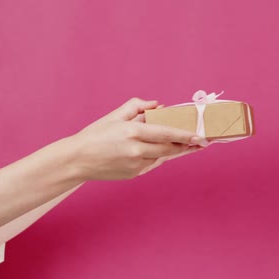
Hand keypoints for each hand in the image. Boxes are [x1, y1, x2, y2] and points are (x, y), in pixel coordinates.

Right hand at [69, 98, 205, 179]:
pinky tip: (165, 151)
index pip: (166, 133)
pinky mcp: (134, 174)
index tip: (199, 137)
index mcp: (133, 132)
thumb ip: (137, 107)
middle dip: (186, 145)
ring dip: (174, 151)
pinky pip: (152, 163)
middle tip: (201, 141)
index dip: (185, 136)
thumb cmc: (96, 135)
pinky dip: (158, 156)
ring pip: (162, 157)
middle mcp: (136, 150)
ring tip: (190, 146)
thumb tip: (158, 105)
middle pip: (169, 148)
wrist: (77, 160)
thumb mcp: (115, 116)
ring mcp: (136, 165)